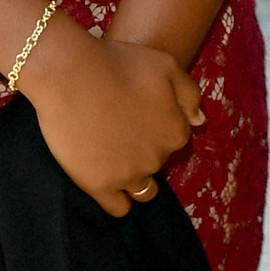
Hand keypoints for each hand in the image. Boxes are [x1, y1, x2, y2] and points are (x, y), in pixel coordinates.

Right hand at [19, 25, 202, 217]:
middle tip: (117, 130)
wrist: (69, 73)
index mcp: (176, 131)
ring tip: (112, 160)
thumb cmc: (117, 62)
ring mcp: (130, 175)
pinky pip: (118, 208)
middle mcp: (158, 158)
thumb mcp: (166, 65)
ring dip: (134, 180)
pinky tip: (104, 182)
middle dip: (142, 151)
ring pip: (143, 191)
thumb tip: (200, 122)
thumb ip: (189, 95)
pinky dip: (116, 200)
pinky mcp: (100, 186)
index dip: (154, 130)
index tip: (135, 118)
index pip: (173, 141)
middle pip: (156, 164)